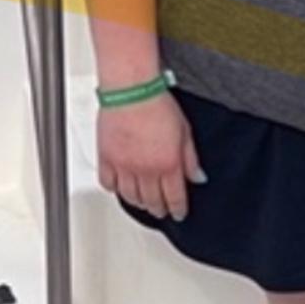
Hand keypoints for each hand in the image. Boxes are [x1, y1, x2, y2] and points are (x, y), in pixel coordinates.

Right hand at [97, 92, 203, 221]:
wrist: (131, 90)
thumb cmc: (158, 104)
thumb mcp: (185, 131)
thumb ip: (190, 158)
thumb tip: (198, 177)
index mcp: (168, 164)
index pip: (174, 197)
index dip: (178, 209)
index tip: (179, 213)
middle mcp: (145, 170)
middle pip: (152, 200)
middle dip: (159, 209)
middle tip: (162, 211)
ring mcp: (124, 166)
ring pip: (130, 196)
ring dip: (139, 203)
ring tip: (144, 203)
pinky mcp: (106, 159)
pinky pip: (108, 183)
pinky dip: (114, 189)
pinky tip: (120, 188)